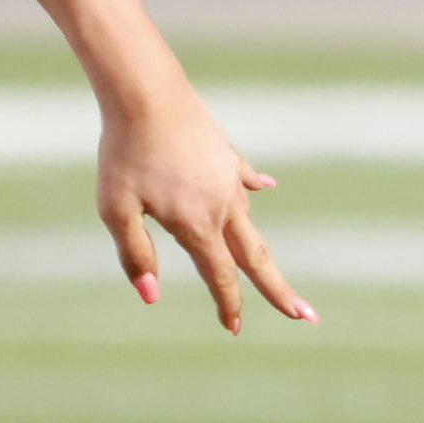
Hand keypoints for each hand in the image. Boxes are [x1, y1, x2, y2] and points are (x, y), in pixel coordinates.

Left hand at [97, 92, 312, 333]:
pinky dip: (256, 189)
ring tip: (269, 272)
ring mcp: (229, 178)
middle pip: (258, 258)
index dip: (229, 306)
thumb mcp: (115, 210)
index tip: (234, 330)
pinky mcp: (226, 154)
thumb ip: (135, 255)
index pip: (221, 277)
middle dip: (281, 291)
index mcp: (198, 224)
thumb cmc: (124, 152)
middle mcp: (223, 205)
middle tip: (308, 317)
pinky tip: (266, 189)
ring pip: (249, 222)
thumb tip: (150, 298)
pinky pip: (246, 179)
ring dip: (260, 250)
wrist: (146, 92)